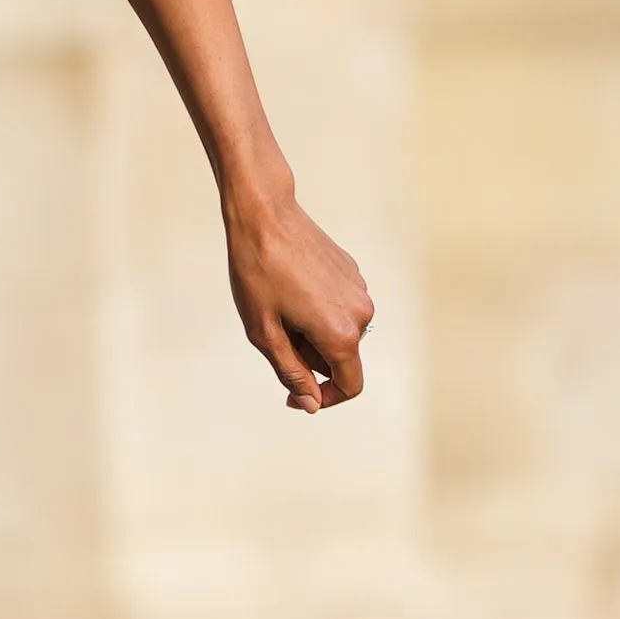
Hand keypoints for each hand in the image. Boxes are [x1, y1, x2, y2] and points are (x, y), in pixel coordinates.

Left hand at [227, 189, 373, 412]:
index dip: (323, 398)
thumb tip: (311, 403)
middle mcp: (361, 313)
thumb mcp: (264, 334)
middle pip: (341, 358)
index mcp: (342, 334)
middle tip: (273, 332)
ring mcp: (359, 289)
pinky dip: (317, 310)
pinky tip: (290, 287)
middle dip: (309, 357)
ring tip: (279, 306)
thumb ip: (292, 374)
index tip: (295, 394)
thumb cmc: (258, 273)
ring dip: (312, 332)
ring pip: (339, 331)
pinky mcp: (352, 272)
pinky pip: (338, 306)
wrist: (264, 215)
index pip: (350, 386)